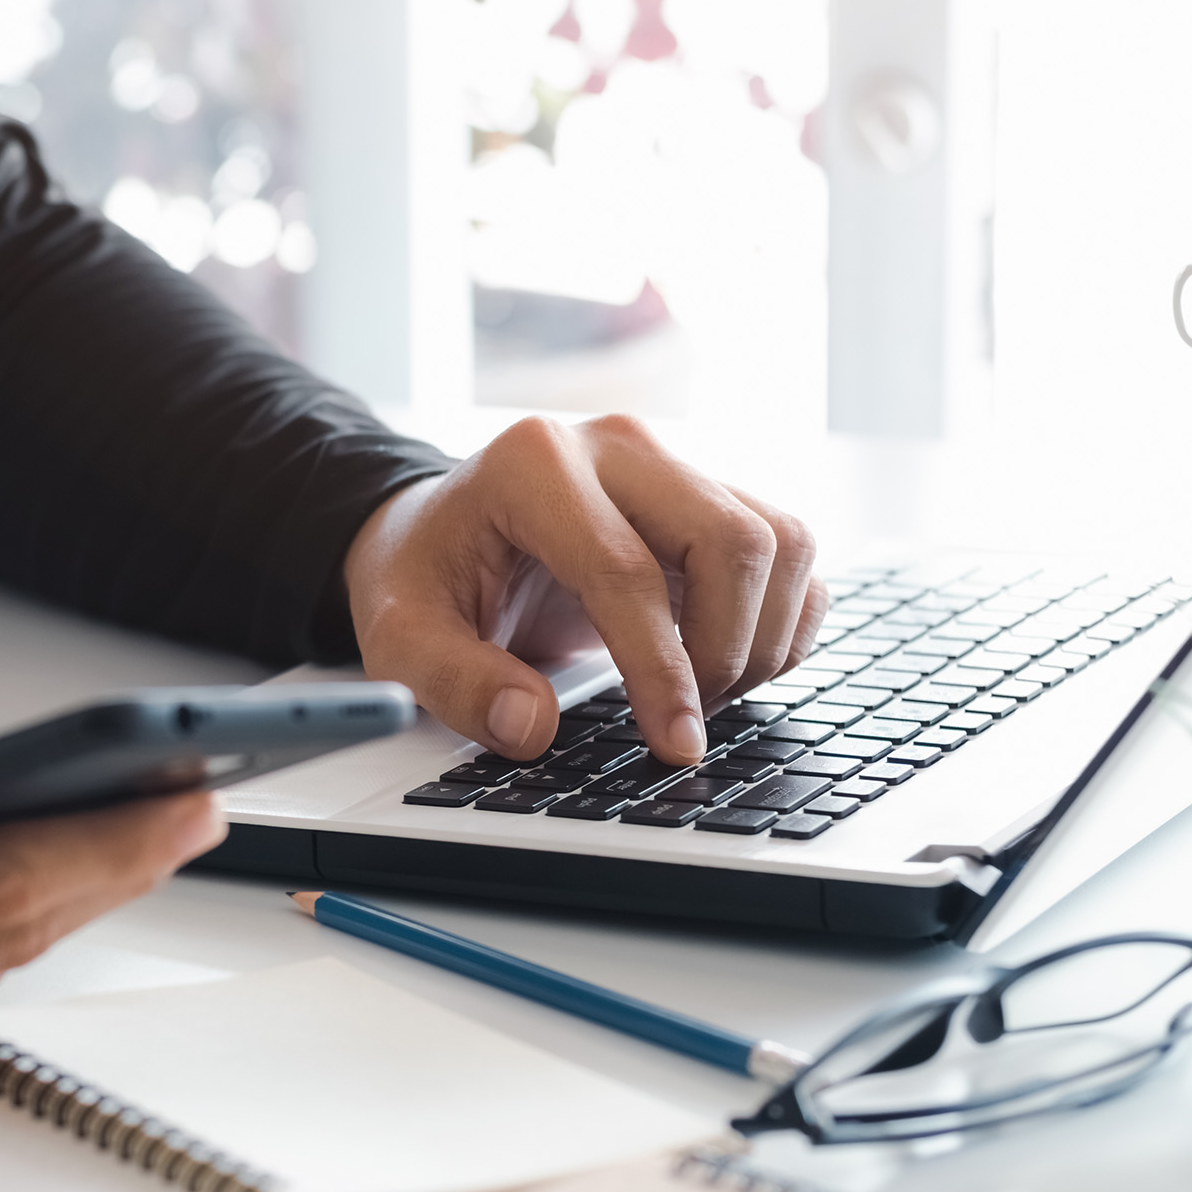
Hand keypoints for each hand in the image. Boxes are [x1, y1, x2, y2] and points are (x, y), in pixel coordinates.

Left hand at [344, 415, 826, 765]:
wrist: (441, 534)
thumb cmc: (424, 578)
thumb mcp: (401, 637)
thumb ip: (456, 683)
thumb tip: (531, 725)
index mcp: (533, 465)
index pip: (627, 571)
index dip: (662, 670)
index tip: (674, 745)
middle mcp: (617, 446)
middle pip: (734, 542)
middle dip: (727, 653)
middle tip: (685, 726)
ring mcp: (672, 464)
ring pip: (781, 542)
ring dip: (763, 638)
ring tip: (703, 698)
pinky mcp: (709, 493)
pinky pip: (791, 552)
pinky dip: (782, 620)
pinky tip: (728, 666)